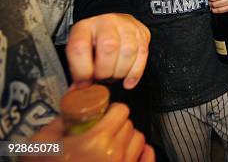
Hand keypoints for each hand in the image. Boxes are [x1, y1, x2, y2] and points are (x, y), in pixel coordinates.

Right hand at [23, 103, 154, 161]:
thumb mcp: (40, 144)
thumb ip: (58, 123)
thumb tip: (71, 114)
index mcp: (96, 141)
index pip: (121, 110)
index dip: (112, 110)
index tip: (104, 114)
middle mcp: (115, 153)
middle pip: (129, 124)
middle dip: (117, 124)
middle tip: (103, 130)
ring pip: (139, 140)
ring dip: (127, 138)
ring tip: (113, 143)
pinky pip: (147, 158)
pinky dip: (143, 153)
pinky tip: (130, 152)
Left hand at [66, 13, 149, 89]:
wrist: (112, 23)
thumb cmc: (95, 40)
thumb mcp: (80, 50)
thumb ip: (78, 70)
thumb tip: (78, 89)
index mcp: (85, 27)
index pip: (80, 47)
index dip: (81, 70)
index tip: (83, 83)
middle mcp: (106, 23)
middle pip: (108, 47)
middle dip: (104, 71)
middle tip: (101, 78)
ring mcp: (127, 26)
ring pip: (128, 51)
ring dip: (120, 72)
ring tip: (114, 76)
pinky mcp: (142, 34)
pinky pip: (143, 54)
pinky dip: (135, 73)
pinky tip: (128, 81)